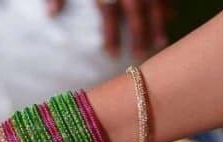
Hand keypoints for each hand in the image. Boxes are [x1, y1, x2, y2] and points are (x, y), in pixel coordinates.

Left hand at [48, 0, 170, 57]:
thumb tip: (51, 14)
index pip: (109, 13)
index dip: (111, 35)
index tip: (112, 55)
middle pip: (136, 11)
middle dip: (139, 35)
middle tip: (139, 56)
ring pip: (154, 2)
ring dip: (159, 23)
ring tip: (160, 44)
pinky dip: (167, 5)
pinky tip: (171, 16)